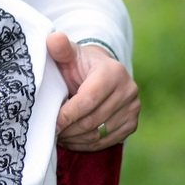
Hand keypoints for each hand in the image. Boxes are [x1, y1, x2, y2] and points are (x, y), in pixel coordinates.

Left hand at [49, 33, 139, 150]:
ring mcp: (133, 108)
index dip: (68, 114)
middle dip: (69, 129)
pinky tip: (72, 140)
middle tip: (51, 132)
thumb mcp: (69, 54)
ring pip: (100, 134)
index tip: (51, 122)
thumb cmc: (79, 64)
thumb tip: (53, 39)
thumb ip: (60, 47)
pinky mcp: (132, 124)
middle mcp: (128, 90)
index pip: (88, 99)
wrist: (100, 72)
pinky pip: (108, 142)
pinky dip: (87, 145)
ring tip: (59, 136)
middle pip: (94, 119)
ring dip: (76, 139)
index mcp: (113, 72)